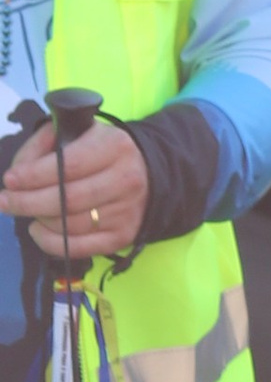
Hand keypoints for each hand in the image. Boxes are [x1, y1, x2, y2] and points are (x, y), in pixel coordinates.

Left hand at [2, 116, 146, 262]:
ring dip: (39, 220)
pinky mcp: (122, 236)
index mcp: (114, 147)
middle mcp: (126, 180)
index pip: (69, 165)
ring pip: (70, 224)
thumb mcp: (76, 134)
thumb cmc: (100, 152)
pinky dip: (50, 242)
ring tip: (25, 212)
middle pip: (68, 199)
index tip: (10, 180)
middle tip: (5, 202)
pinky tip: (38, 230)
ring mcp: (126, 212)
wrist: (145, 175)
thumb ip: (43, 144)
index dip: (34, 175)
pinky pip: (79, 248)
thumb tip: (19, 172)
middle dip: (28, 202)